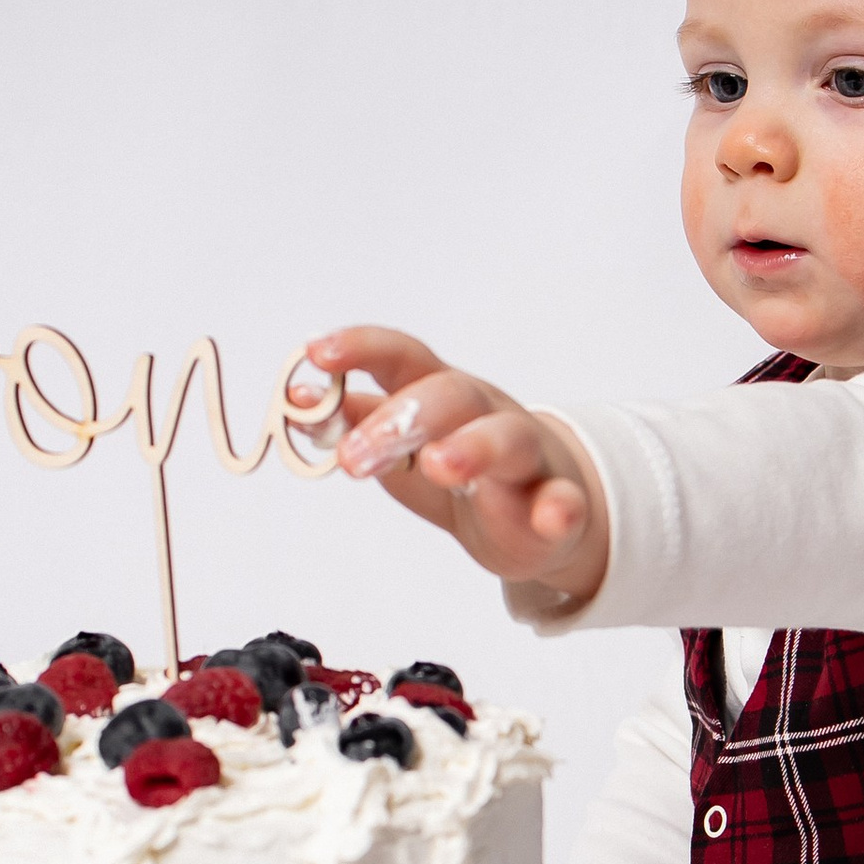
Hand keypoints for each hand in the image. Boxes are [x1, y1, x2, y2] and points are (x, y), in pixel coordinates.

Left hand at [307, 325, 609, 599]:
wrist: (539, 514)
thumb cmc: (463, 467)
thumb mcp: (400, 442)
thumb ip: (352, 422)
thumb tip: (298, 401)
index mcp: (441, 392)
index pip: (402, 356)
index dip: (361, 349)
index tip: (317, 354)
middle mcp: (485, 412)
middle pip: (450, 396)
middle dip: (400, 419)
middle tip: (354, 458)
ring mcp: (526, 457)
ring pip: (508, 438)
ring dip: (474, 447)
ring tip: (442, 466)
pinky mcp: (557, 506)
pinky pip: (565, 502)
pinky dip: (560, 508)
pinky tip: (553, 515)